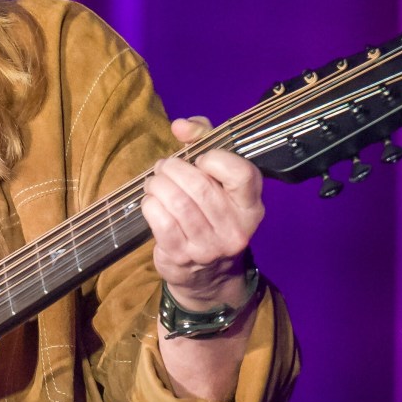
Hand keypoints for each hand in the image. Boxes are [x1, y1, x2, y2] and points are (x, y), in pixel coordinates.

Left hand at [142, 116, 264, 310]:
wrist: (209, 275)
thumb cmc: (211, 213)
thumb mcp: (218, 178)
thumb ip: (204, 140)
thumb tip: (180, 126)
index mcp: (251, 206)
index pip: (241, 173)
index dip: (214, 159)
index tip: (200, 159)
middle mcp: (236, 229)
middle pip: (199, 186)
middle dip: (173, 169)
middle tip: (165, 167)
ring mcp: (209, 247)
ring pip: (176, 202)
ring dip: (158, 185)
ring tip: (155, 182)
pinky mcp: (182, 257)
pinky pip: (160, 221)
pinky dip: (150, 204)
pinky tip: (151, 201)